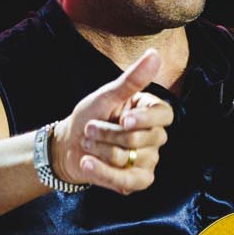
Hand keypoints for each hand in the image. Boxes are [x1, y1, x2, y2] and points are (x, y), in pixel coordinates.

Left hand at [51, 48, 173, 191]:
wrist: (68, 145)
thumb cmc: (90, 116)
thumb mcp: (107, 96)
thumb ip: (132, 79)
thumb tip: (154, 54)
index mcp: (150, 112)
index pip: (164, 115)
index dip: (146, 119)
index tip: (124, 119)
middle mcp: (155, 136)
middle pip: (141, 138)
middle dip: (108, 134)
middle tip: (90, 129)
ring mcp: (149, 160)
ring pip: (128, 157)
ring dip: (100, 150)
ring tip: (88, 144)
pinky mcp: (138, 180)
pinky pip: (126, 180)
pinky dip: (102, 171)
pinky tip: (87, 162)